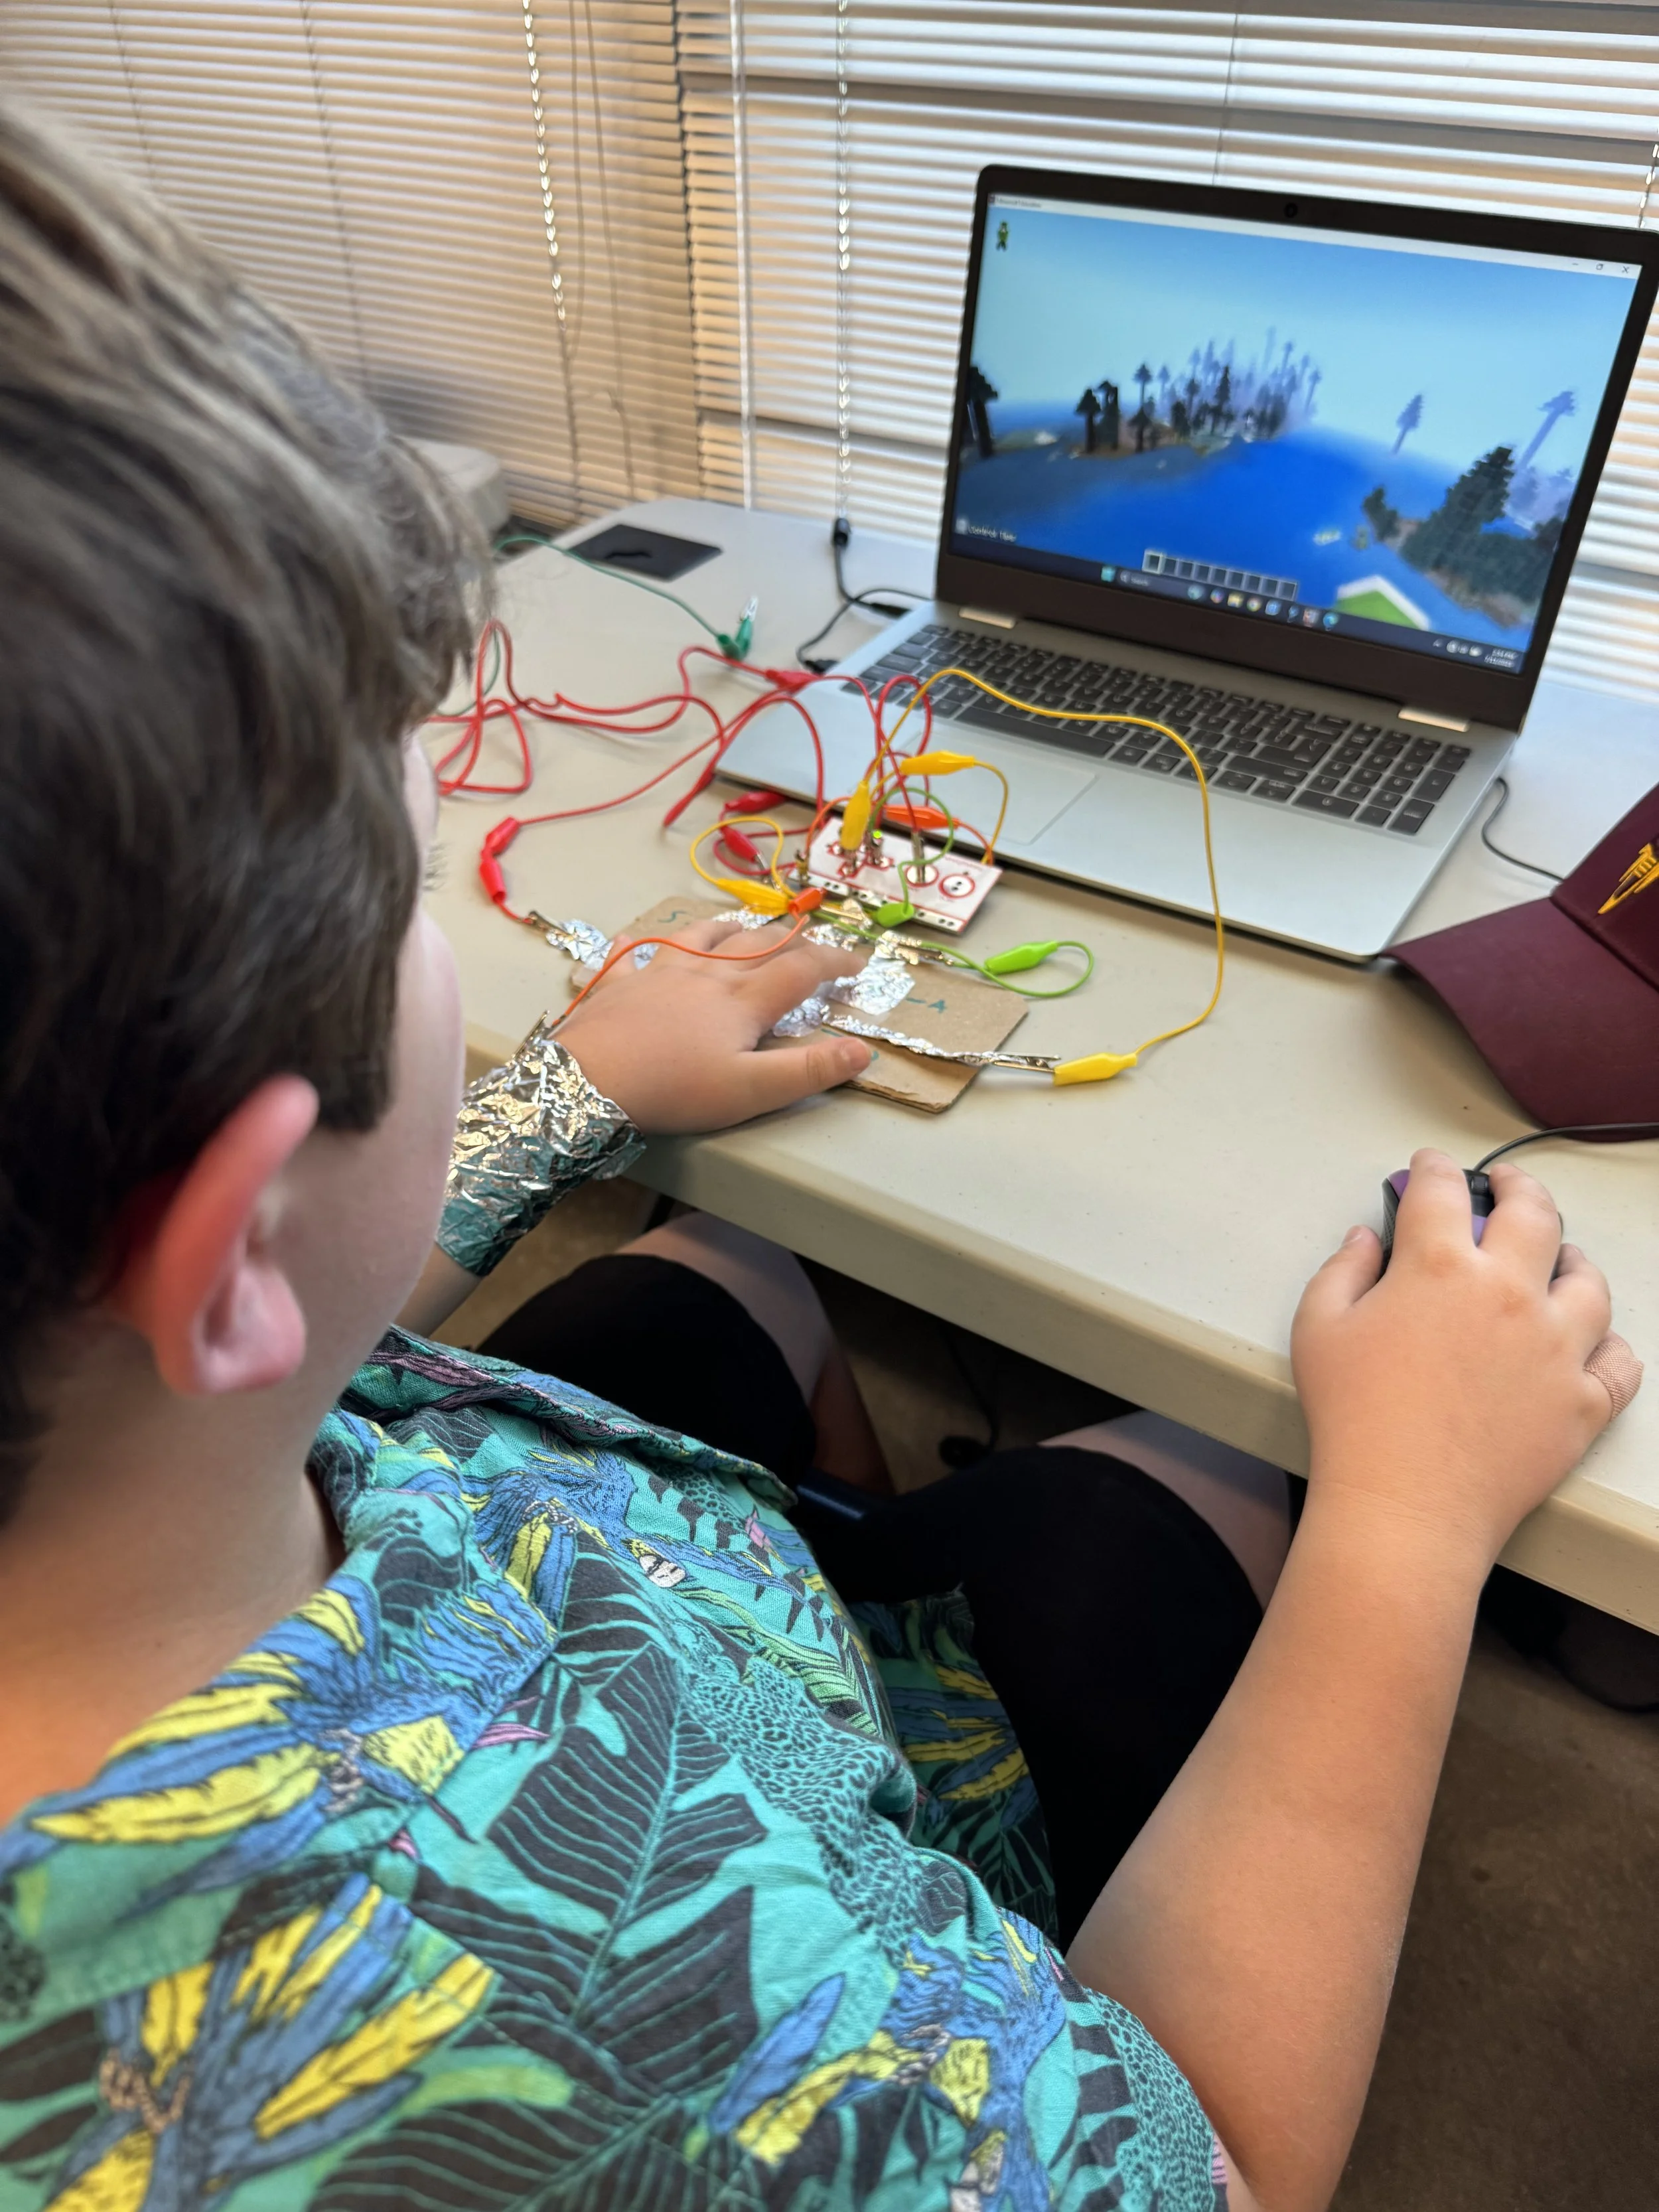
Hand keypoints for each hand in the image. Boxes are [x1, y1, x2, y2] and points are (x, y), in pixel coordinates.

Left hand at [554, 916, 872, 1134]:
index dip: (835, 963)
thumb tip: (862, 1049)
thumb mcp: (750, 1091)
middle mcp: (706, 974)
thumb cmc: (674, 1089)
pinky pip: (631, 954)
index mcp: (743, 999)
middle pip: (758, 945)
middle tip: (811, 947)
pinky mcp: (619, 983)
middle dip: (792, 941)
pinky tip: (634, 940)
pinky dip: (638, 945)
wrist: (588, 1080)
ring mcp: (659, 973)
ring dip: (729, 929)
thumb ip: (808, 1071)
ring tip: (742, 927)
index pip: (802, 969)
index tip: (860, 963)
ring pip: (701, 936)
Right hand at [1292, 1148, 1616, 1568]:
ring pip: (1590, 1283)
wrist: (1405, 1506)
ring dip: (1574, 1261)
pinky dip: (1611, 1348)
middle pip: (1535, 1214)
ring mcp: (1558, 1347)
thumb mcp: (1318, 1329)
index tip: (1430, 1167)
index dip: (1433, 1168)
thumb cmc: (1353, 1418)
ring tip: (1562, 1260)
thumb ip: (1343, 1269)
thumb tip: (1366, 1239)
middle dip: (1519, 1187)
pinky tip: (1595, 1344)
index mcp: (1440, 1265)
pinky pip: (1620, 1364)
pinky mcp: (1583, 1402)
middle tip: (1507, 1187)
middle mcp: (1511, 1293)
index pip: (1442, 1190)